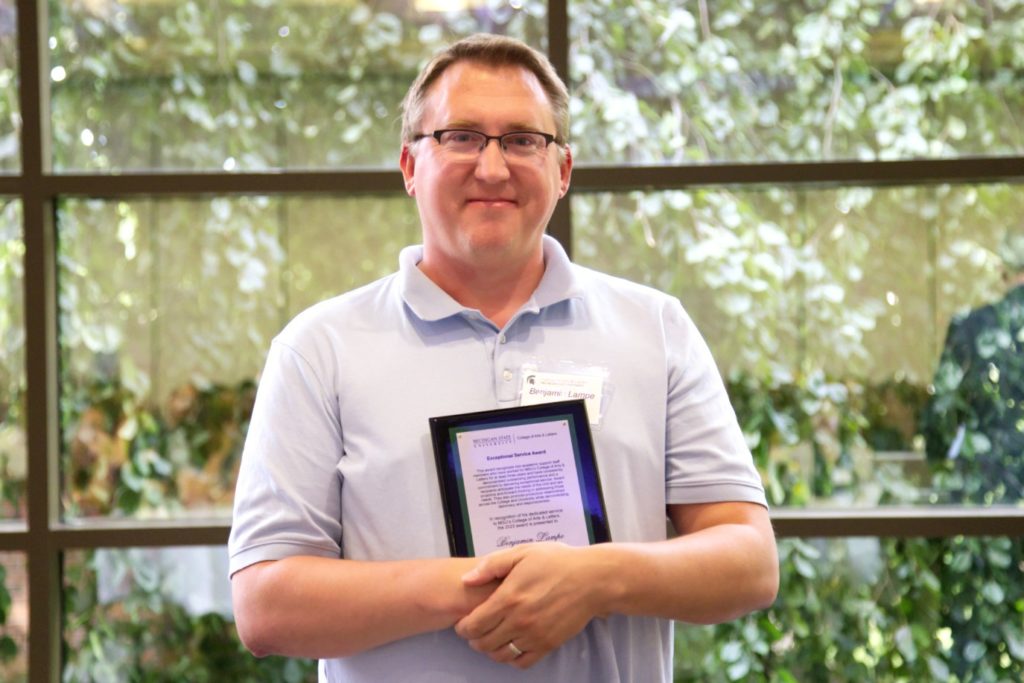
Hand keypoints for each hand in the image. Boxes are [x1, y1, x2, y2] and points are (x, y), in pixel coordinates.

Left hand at [454, 542, 608, 668]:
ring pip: (501, 655)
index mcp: (508, 598)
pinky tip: (511, 646)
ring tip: (492, 639)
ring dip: (491, 650)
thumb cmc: (556, 562)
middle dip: (474, 639)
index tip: (463, 623)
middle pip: (483, 643)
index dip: (463, 627)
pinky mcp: (548, 644)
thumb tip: (466, 580)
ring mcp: (534, 635)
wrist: (591, 579)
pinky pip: (522, 662)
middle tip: (475, 631)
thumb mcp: (522, 553)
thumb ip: (491, 566)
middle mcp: (518, 621)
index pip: (473, 625)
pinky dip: (512, 658)